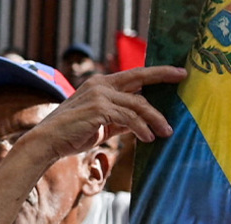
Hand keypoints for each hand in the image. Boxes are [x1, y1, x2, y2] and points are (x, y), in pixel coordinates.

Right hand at [14, 66, 182, 162]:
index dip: (155, 73)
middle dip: (163, 76)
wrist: (48, 142)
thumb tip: (139, 123)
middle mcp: (101, 84)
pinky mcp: (100, 108)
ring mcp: (100, 94)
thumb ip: (119, 119)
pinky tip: (148, 138)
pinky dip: (142, 128)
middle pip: (139, 77)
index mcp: (100, 84)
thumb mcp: (100, 125)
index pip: (133, 75)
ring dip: (155, 119)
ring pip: (138, 103)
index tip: (175, 73)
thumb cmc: (71, 135)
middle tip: (183, 78)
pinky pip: (129, 117)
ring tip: (166, 132)